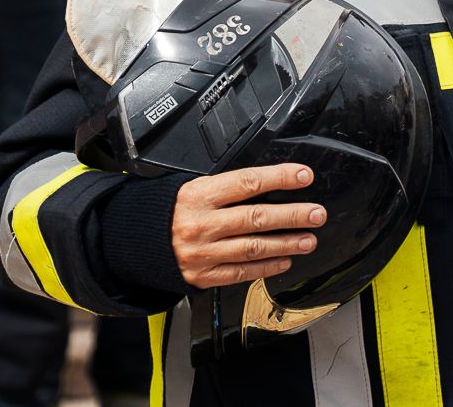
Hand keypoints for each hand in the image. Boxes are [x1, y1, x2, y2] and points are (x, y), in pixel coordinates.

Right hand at [171, 163, 327, 290]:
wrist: (135, 241)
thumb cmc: (170, 210)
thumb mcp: (192, 187)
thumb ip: (227, 188)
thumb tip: (271, 184)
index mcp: (198, 195)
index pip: (246, 183)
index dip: (279, 178)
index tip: (303, 176)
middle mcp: (201, 224)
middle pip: (255, 218)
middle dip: (292, 215)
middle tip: (316, 214)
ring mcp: (203, 253)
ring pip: (253, 248)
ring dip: (286, 244)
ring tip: (308, 239)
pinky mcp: (203, 276)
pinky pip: (241, 272)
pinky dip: (266, 266)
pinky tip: (284, 260)